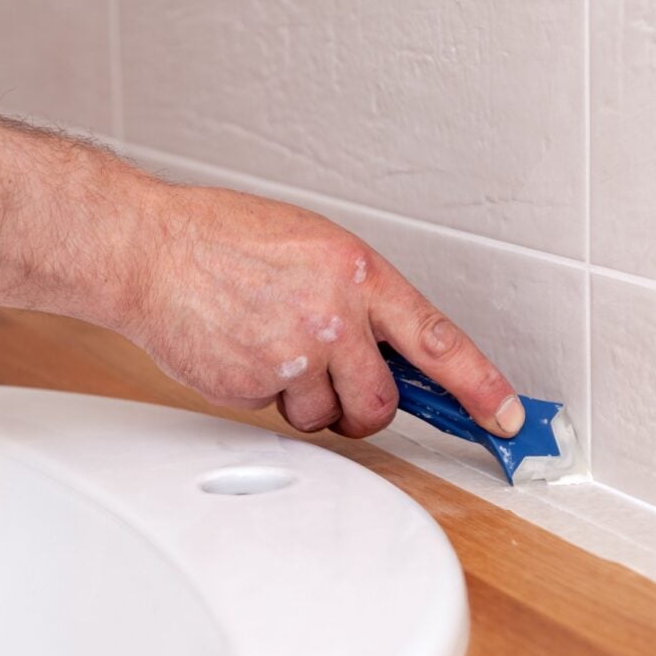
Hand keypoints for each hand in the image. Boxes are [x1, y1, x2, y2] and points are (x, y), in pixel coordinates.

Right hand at [120, 186, 525, 438]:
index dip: (480, 383)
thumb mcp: (313, 246)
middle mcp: (334, 316)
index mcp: (357, 272)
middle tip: (342, 387)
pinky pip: (280, 413)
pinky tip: (244, 352)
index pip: (437, 339)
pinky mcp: (256, 385)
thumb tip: (395, 349)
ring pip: (329, 416)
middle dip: (367, 408)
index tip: (505, 413)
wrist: (150, 250)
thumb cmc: (225, 239)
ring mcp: (295, 354)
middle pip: (383, 401)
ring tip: (272, 350)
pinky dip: (266, 395)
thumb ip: (359, 297)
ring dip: (309, 401)